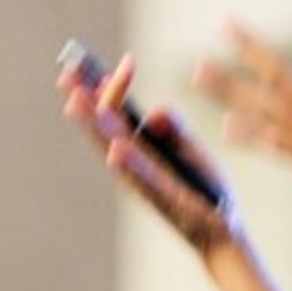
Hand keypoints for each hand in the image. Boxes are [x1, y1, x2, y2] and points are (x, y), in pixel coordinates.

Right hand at [57, 56, 240, 257]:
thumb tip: (155, 110)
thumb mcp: (191, 151)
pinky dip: (129, 164)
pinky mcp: (164, 198)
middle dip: (86, 100)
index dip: (117, 88)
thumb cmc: (204, 188)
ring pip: (113, 150)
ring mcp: (145, 182)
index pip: (120, 113)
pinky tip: (115, 148)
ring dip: (94, 127)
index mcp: (142, 149)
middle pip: (104, 128)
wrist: (223, 228)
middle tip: (68, 71)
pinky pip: (143, 180)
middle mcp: (135, 164)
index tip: (125, 61)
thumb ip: (175, 129)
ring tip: (75, 101)